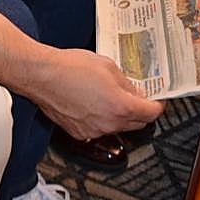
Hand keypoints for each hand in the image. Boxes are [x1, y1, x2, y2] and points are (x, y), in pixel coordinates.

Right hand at [33, 49, 163, 140]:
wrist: (42, 75)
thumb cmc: (70, 67)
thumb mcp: (107, 65)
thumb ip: (126, 82)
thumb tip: (135, 91)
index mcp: (121, 105)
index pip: (151, 113)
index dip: (157, 105)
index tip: (156, 101)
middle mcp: (110, 122)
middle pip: (137, 123)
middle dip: (138, 111)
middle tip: (132, 96)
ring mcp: (95, 131)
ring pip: (117, 127)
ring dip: (118, 115)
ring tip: (105, 95)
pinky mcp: (80, 133)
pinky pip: (99, 129)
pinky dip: (100, 119)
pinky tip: (91, 103)